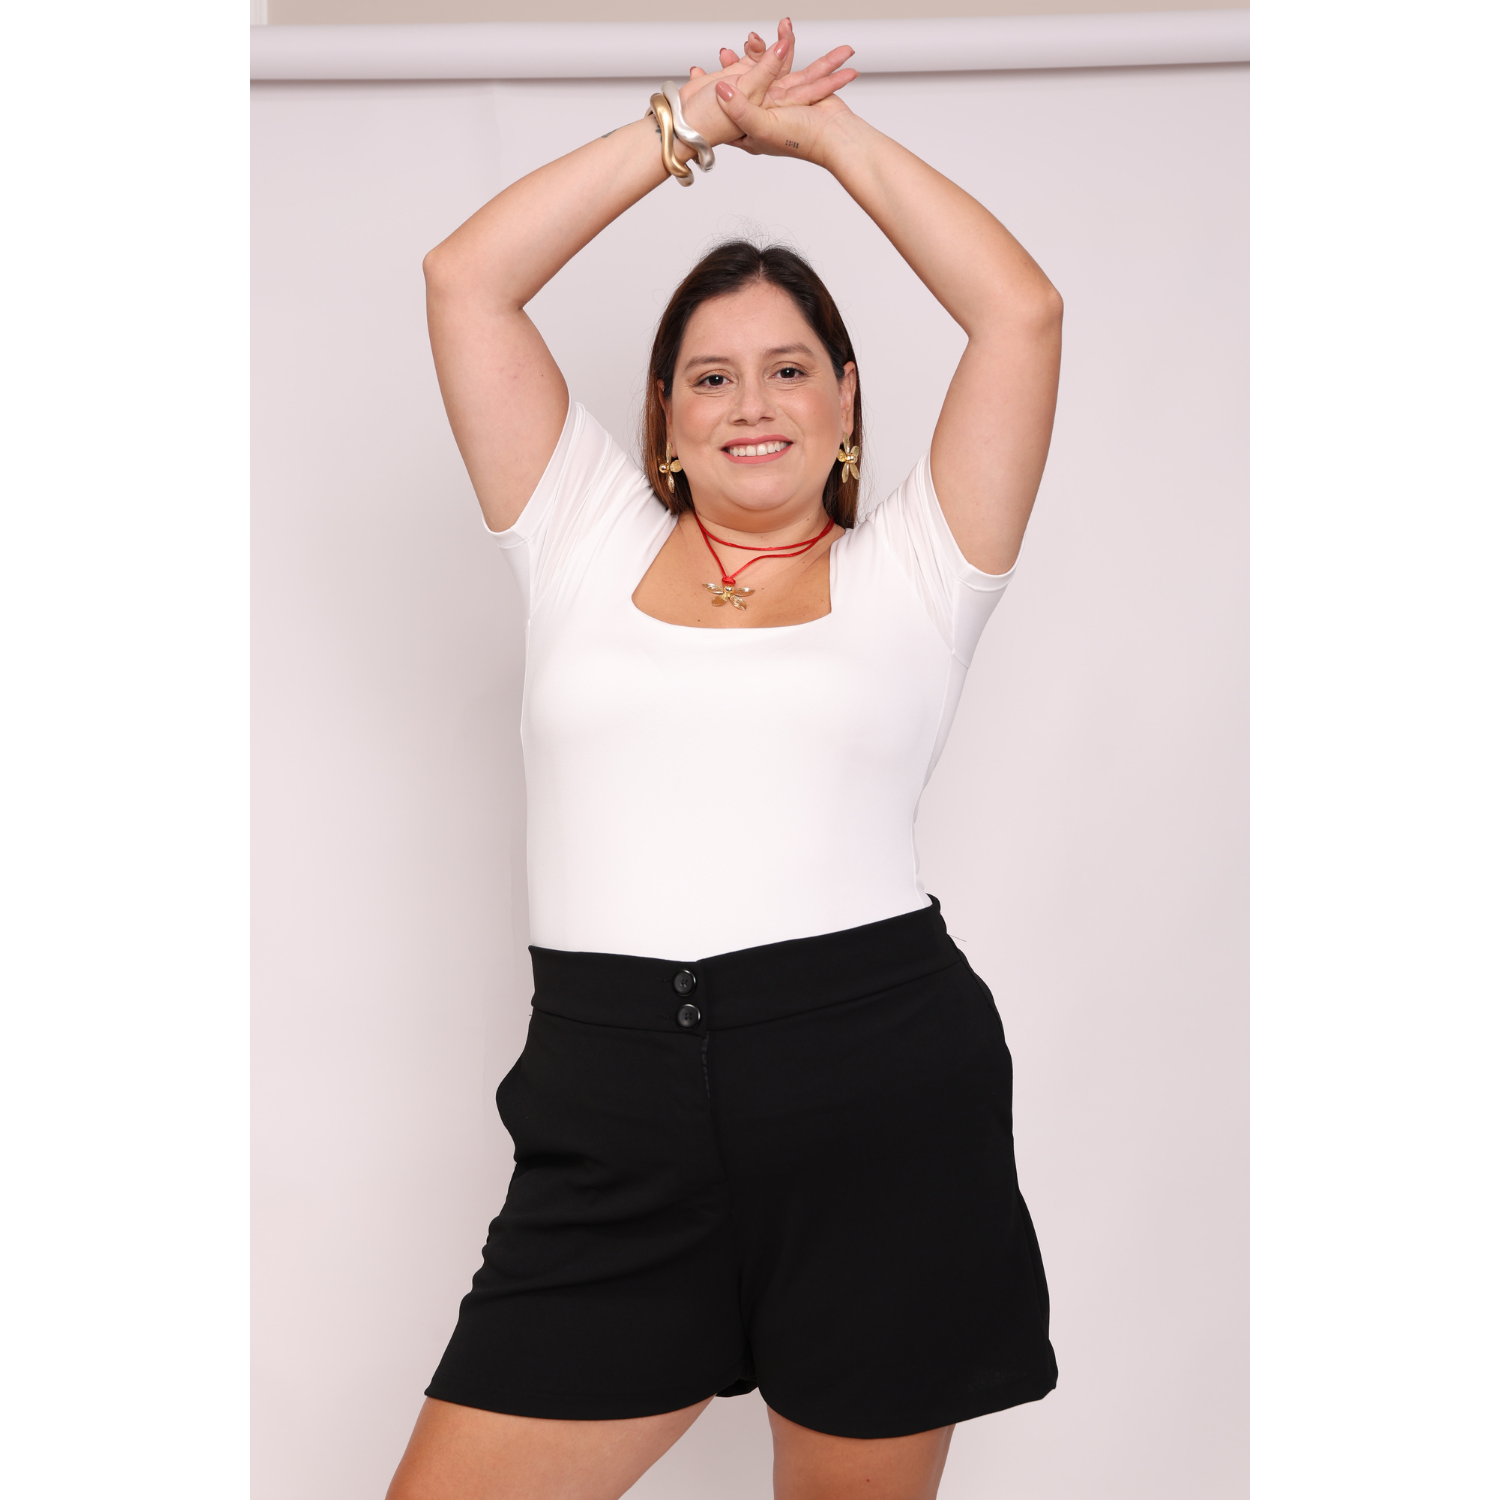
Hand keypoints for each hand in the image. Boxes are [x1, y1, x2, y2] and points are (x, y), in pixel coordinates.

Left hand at [677, 17, 857, 158]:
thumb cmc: (801, 140)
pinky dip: (789, 48)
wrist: (837, 136)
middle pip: (743, 88)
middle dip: (735, 66)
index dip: (709, 96)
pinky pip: (790, 65)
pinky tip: (786, 33)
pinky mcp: (800, 91)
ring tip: (756, 34)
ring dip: (764, 50)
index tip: (699, 74)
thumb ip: (738, 108)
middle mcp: (765, 117)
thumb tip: (719, 88)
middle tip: (725, 51)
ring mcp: (782, 104)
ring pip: (768, 71)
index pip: (724, 112)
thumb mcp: (761, 126)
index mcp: (750, 131)